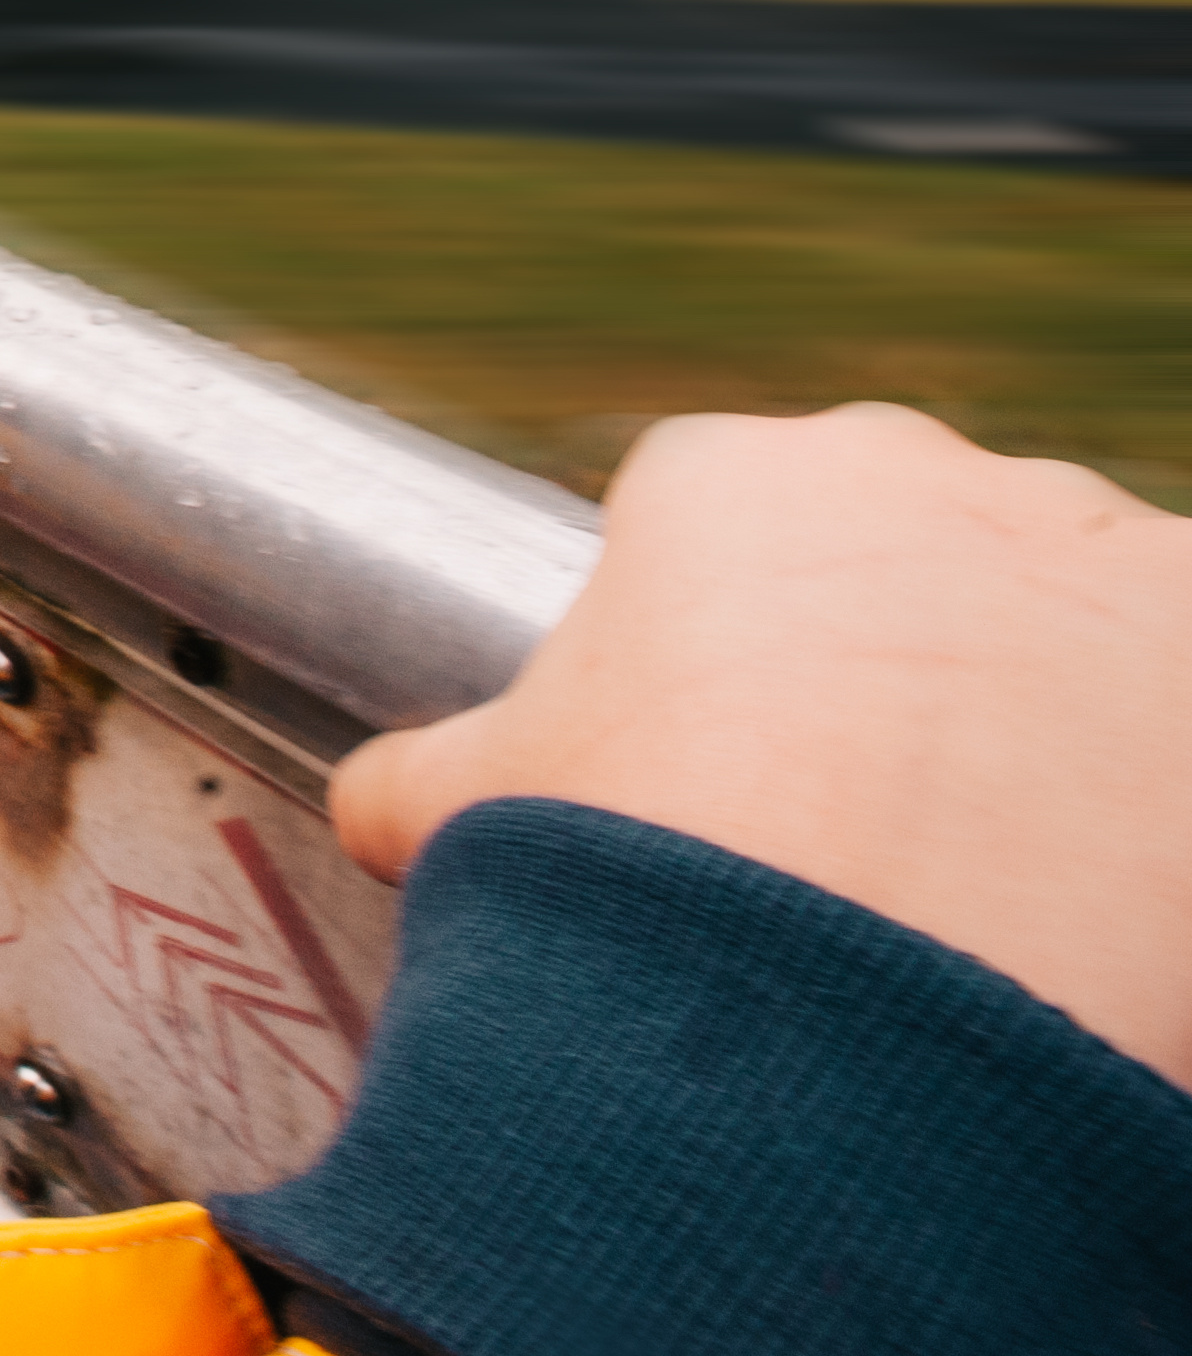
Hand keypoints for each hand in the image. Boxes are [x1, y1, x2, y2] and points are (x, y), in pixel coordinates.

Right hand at [332, 403, 1191, 1088]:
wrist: (841, 1012)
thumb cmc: (644, 885)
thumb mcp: (469, 811)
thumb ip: (414, 778)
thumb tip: (369, 806)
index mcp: (721, 477)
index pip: (727, 524)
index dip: (727, 648)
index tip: (737, 753)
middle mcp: (907, 468)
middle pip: (908, 543)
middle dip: (898, 652)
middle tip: (871, 812)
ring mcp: (1081, 542)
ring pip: (1067, 606)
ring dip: (1044, 699)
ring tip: (1005, 860)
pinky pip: (1183, 683)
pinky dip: (1160, 763)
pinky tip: (1110, 868)